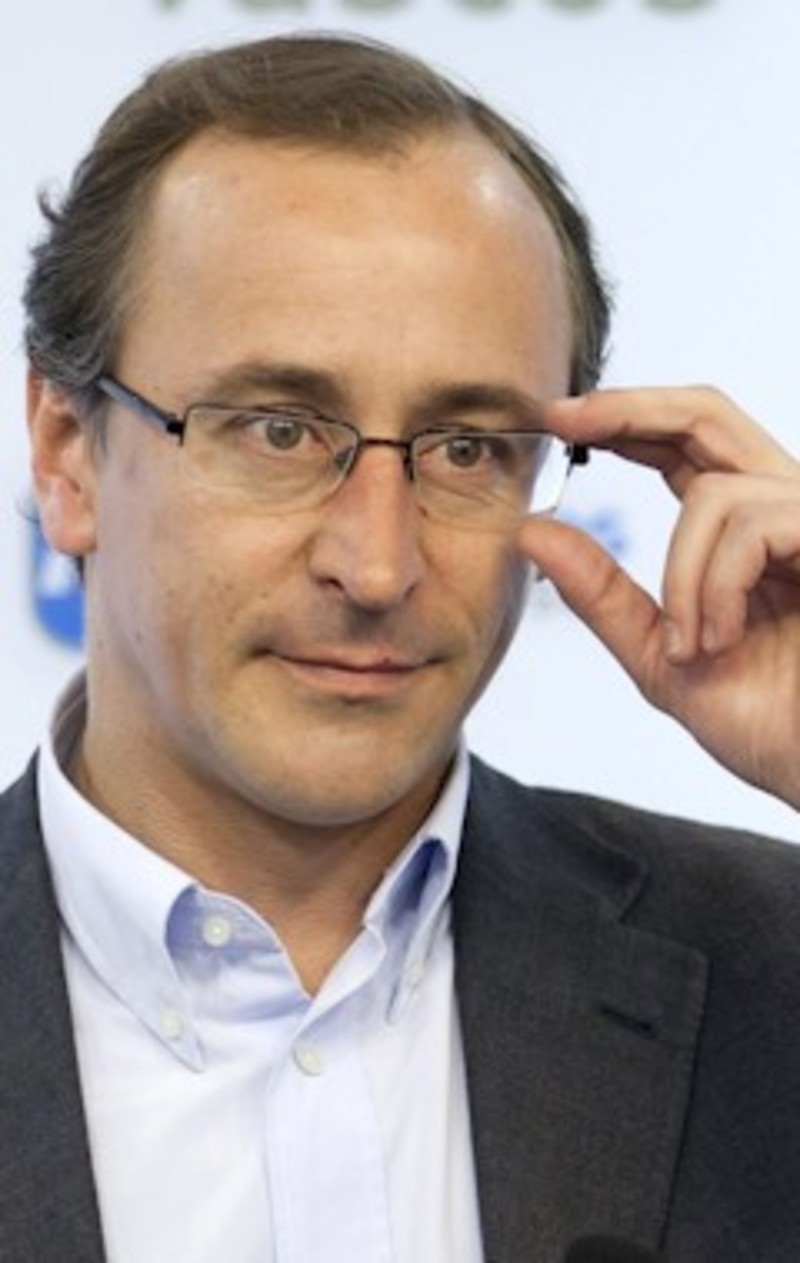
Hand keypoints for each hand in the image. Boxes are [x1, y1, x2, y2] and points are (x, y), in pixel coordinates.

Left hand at [519, 386, 799, 808]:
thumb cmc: (769, 724)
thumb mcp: (662, 656)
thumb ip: (602, 594)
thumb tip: (532, 531)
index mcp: (746, 530)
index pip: (684, 444)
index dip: (623, 419)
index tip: (556, 419)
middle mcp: (786, 509)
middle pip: (707, 413)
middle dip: (630, 409)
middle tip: (565, 419)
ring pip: (717, 493)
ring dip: (682, 577)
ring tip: (694, 646)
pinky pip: (753, 526)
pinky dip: (717, 586)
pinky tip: (721, 640)